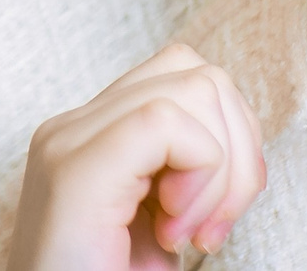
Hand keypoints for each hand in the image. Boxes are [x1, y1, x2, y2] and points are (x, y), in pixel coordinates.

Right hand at [6, 43, 265, 269]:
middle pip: (196, 71)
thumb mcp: (156, 231)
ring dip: (222, 168)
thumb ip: (178, 176)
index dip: (230, 139)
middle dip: (238, 150)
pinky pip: (164, 123)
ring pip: (192, 85)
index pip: (183, 77)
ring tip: (188, 233)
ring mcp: (66, 144)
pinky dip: (199, 177)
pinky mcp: (73, 172)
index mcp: (91, 139)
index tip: (213, 221)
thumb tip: (240, 133)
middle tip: (209, 230)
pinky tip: (173, 235)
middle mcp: (72, 128)